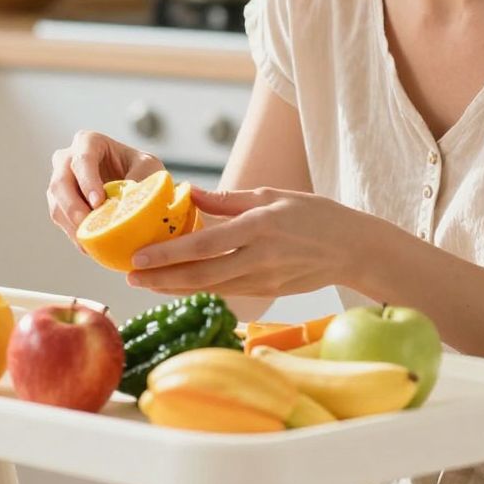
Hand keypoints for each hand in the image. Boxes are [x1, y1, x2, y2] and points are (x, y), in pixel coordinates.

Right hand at [47, 130, 165, 242]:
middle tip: (90, 227)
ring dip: (73, 226)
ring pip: (56, 205)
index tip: (99, 203)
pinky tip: (92, 246)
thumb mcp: (149, 168)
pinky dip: (75, 235)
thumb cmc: (141, 170)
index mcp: (88, 142)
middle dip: (74, 208)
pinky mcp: (59, 204)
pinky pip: (61, 220)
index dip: (88, 181)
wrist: (135, 182)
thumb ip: (142, 178)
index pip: (82, 159)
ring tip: (93, 242)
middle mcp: (67, 159)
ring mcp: (59, 182)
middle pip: (60, 183)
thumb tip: (132, 200)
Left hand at [125, 186, 364, 296]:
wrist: (353, 249)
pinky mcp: (266, 292)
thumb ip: (228, 198)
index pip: (204, 245)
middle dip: (161, 279)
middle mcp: (258, 258)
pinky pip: (224, 292)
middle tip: (130, 276)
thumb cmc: (315, 215)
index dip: (168, 254)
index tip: (139, 256)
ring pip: (209, 288)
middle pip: (200, 275)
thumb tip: (189, 192)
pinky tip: (176, 286)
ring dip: (174, 288)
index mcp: (259, 228)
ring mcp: (263, 280)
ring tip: (144, 282)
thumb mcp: (272, 195)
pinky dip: (197, 289)